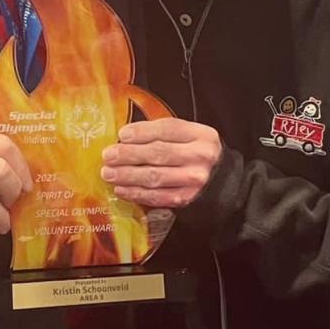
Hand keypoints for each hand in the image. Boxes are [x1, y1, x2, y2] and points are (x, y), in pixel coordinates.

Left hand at [101, 118, 221, 207]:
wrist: (221, 181)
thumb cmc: (196, 154)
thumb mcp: (189, 136)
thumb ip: (163, 133)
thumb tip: (124, 137)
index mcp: (200, 135)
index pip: (168, 129)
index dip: (142, 132)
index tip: (122, 134)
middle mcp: (199, 157)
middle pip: (158, 153)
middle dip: (129, 155)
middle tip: (108, 156)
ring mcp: (194, 180)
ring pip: (154, 176)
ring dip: (127, 175)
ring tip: (108, 173)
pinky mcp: (186, 199)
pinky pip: (156, 196)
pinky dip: (136, 193)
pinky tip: (121, 189)